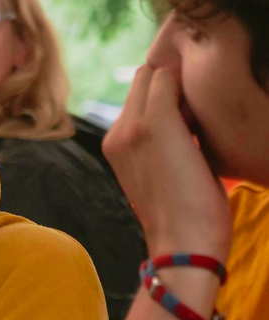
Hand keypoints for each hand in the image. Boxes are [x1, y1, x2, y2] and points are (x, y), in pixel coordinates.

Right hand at [103, 64, 230, 261]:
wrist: (184, 246)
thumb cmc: (185, 217)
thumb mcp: (161, 174)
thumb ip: (163, 144)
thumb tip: (185, 116)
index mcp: (116, 145)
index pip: (138, 94)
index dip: (165, 96)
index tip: (188, 119)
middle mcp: (117, 133)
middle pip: (144, 77)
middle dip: (170, 85)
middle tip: (195, 115)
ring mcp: (132, 127)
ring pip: (155, 73)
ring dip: (180, 87)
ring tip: (198, 122)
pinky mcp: (154, 123)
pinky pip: (168, 78)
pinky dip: (190, 87)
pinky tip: (204, 118)